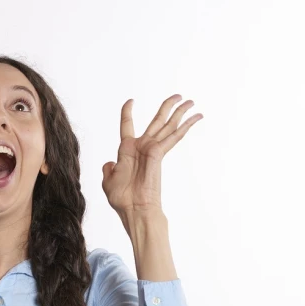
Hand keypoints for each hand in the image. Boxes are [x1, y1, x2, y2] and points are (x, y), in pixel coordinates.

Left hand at [101, 94, 202, 216]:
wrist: (133, 209)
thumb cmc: (121, 199)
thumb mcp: (108, 180)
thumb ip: (109, 169)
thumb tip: (109, 163)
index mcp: (127, 150)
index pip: (127, 126)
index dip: (127, 113)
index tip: (131, 101)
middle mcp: (142, 147)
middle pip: (157, 122)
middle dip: (168, 108)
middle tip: (179, 96)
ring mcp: (152, 149)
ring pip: (168, 125)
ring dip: (180, 112)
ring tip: (191, 101)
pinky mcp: (159, 153)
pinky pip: (174, 136)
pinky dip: (185, 126)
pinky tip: (196, 117)